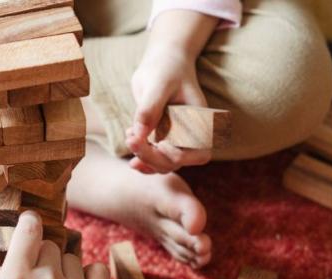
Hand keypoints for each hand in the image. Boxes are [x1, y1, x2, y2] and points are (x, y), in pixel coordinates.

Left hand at [126, 49, 212, 173]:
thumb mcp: (158, 84)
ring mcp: (177, 139)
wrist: (163, 60)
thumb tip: (139, 134)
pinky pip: (153, 157)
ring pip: (162, 164)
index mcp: (202, 123)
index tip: (156, 142)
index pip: (197, 155)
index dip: (176, 156)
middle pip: (175, 163)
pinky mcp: (163, 138)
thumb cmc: (166, 68)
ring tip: (129, 135)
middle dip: (151, 157)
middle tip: (130, 139)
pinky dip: (140, 154)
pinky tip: (129, 136)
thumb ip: (149, 109)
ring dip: (143, 157)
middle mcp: (192, 135)